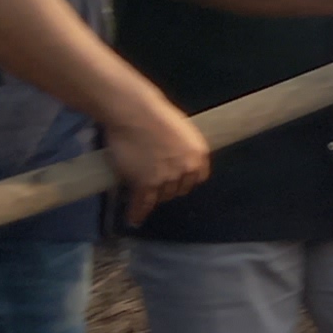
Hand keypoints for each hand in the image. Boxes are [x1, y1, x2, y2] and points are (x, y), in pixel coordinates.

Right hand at [99, 93, 212, 225]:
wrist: (134, 112)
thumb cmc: (154, 114)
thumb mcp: (181, 131)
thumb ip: (183, 149)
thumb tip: (178, 160)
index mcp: (199, 155)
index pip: (196, 178)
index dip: (184, 180)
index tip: (175, 181)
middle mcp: (187, 169)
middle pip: (178, 189)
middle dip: (168, 188)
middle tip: (154, 185)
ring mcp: (166, 178)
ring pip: (161, 197)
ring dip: (152, 198)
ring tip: (142, 199)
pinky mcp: (146, 183)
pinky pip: (143, 203)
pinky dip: (138, 212)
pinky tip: (135, 219)